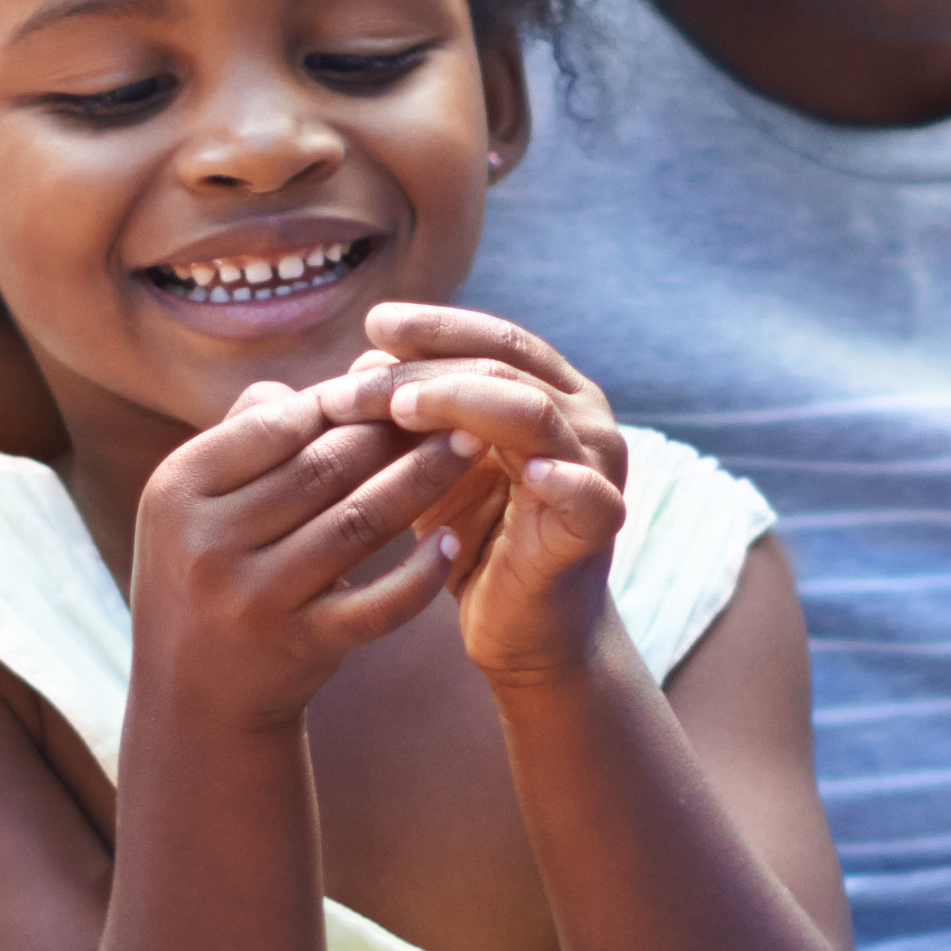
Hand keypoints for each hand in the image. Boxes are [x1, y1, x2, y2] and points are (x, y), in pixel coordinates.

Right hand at [120, 380, 472, 739]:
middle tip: (455, 405)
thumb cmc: (210, 570)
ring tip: (469, 449)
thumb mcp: (200, 501)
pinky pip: (377, 603)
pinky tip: (451, 542)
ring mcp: (253, 599)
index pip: (278, 424)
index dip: (344, 400)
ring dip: (422, 482)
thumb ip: (258, 432)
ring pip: (359, 522)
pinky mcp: (300, 645)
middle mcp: (207, 543)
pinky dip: (419, 573)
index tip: (397, 383)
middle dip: (396, 431)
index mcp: (177, 489)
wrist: (194, 695)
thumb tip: (344, 372)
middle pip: (324, 466)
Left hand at [347, 305, 628, 691]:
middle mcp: (583, 417)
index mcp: (549, 392)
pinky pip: (582, 492)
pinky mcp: (598, 524)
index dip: (436, 326)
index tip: (373, 320)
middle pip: (503, 368)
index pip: (494, 340)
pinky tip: (519, 470)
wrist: (521, 630)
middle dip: (422, 370)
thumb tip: (361, 361)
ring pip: (532, 413)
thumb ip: (407, 414)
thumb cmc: (474, 538)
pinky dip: (556, 476)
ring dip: (460, 403)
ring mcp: (597, 467)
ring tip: (400, 408)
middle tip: (352, 386)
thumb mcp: (428, 467)